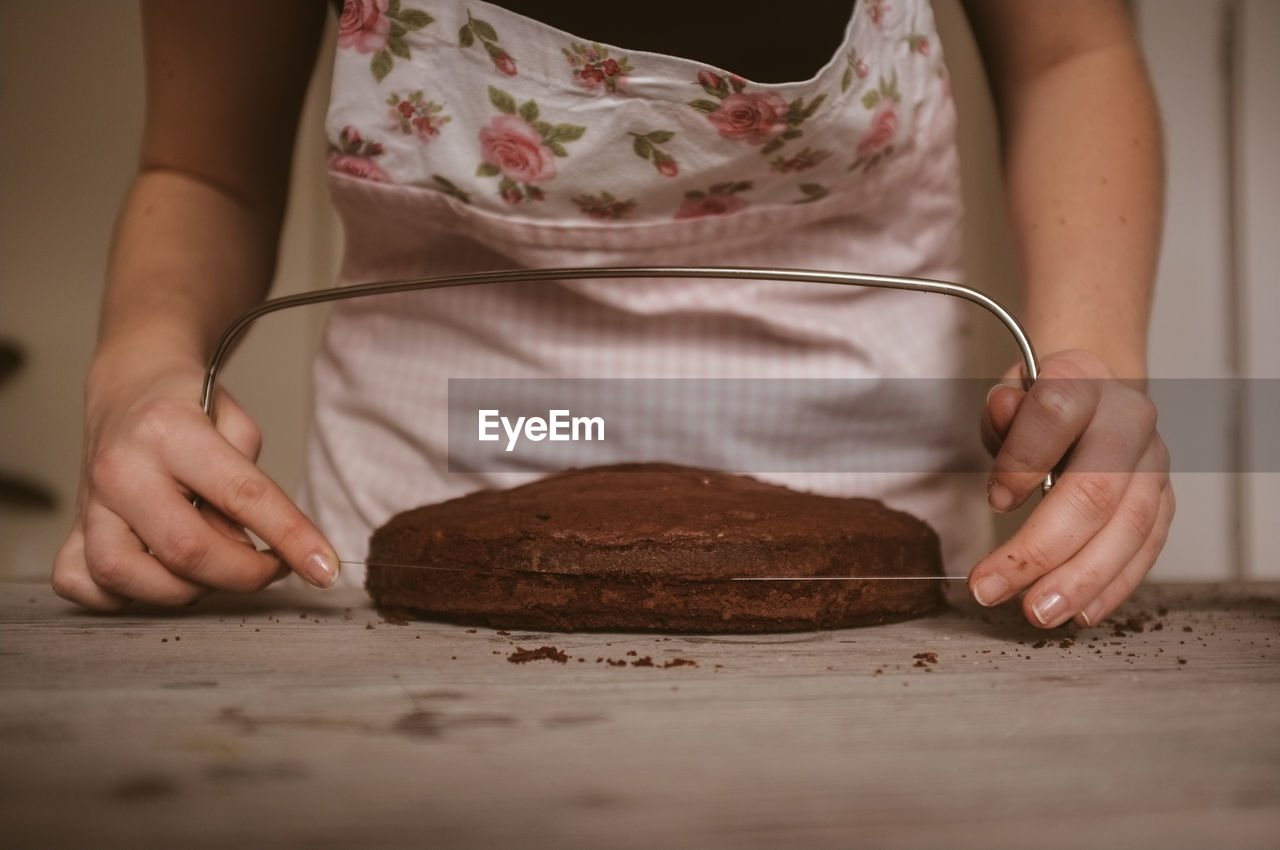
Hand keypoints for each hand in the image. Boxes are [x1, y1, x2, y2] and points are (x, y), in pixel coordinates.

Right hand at [52, 353, 338, 609]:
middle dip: (245, 574)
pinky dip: (126, 595)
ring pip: (130, 577)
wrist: (130, 384)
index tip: (325, 568)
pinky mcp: (71, 528)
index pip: (243, 495)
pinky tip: (158, 573)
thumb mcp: (237, 425)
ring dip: (188, 588)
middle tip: (272, 566)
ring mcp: (89, 502)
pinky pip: (87, 585)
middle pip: (187, 550)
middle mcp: (121, 468)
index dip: (292, 538)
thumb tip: (250, 549)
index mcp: (169, 430)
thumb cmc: (190, 406)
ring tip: (215, 565)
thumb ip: (250, 486)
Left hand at [969, 349, 1173, 627]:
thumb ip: (1002, 408)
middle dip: (1041, 549)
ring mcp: (1153, 463)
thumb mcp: (1009, 394)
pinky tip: (1080, 612)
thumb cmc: (1040, 403)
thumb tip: (1003, 412)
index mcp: (1084, 381)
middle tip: (993, 588)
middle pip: (1094, 490)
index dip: (1023, 460)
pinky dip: (1113, 586)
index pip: (1058, 413)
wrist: (1094, 397)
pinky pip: (1146, 549)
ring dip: (1079, 580)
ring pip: (1127, 529)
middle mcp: (1129, 420)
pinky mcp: (1164, 500)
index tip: (994, 501)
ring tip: (1037, 612)